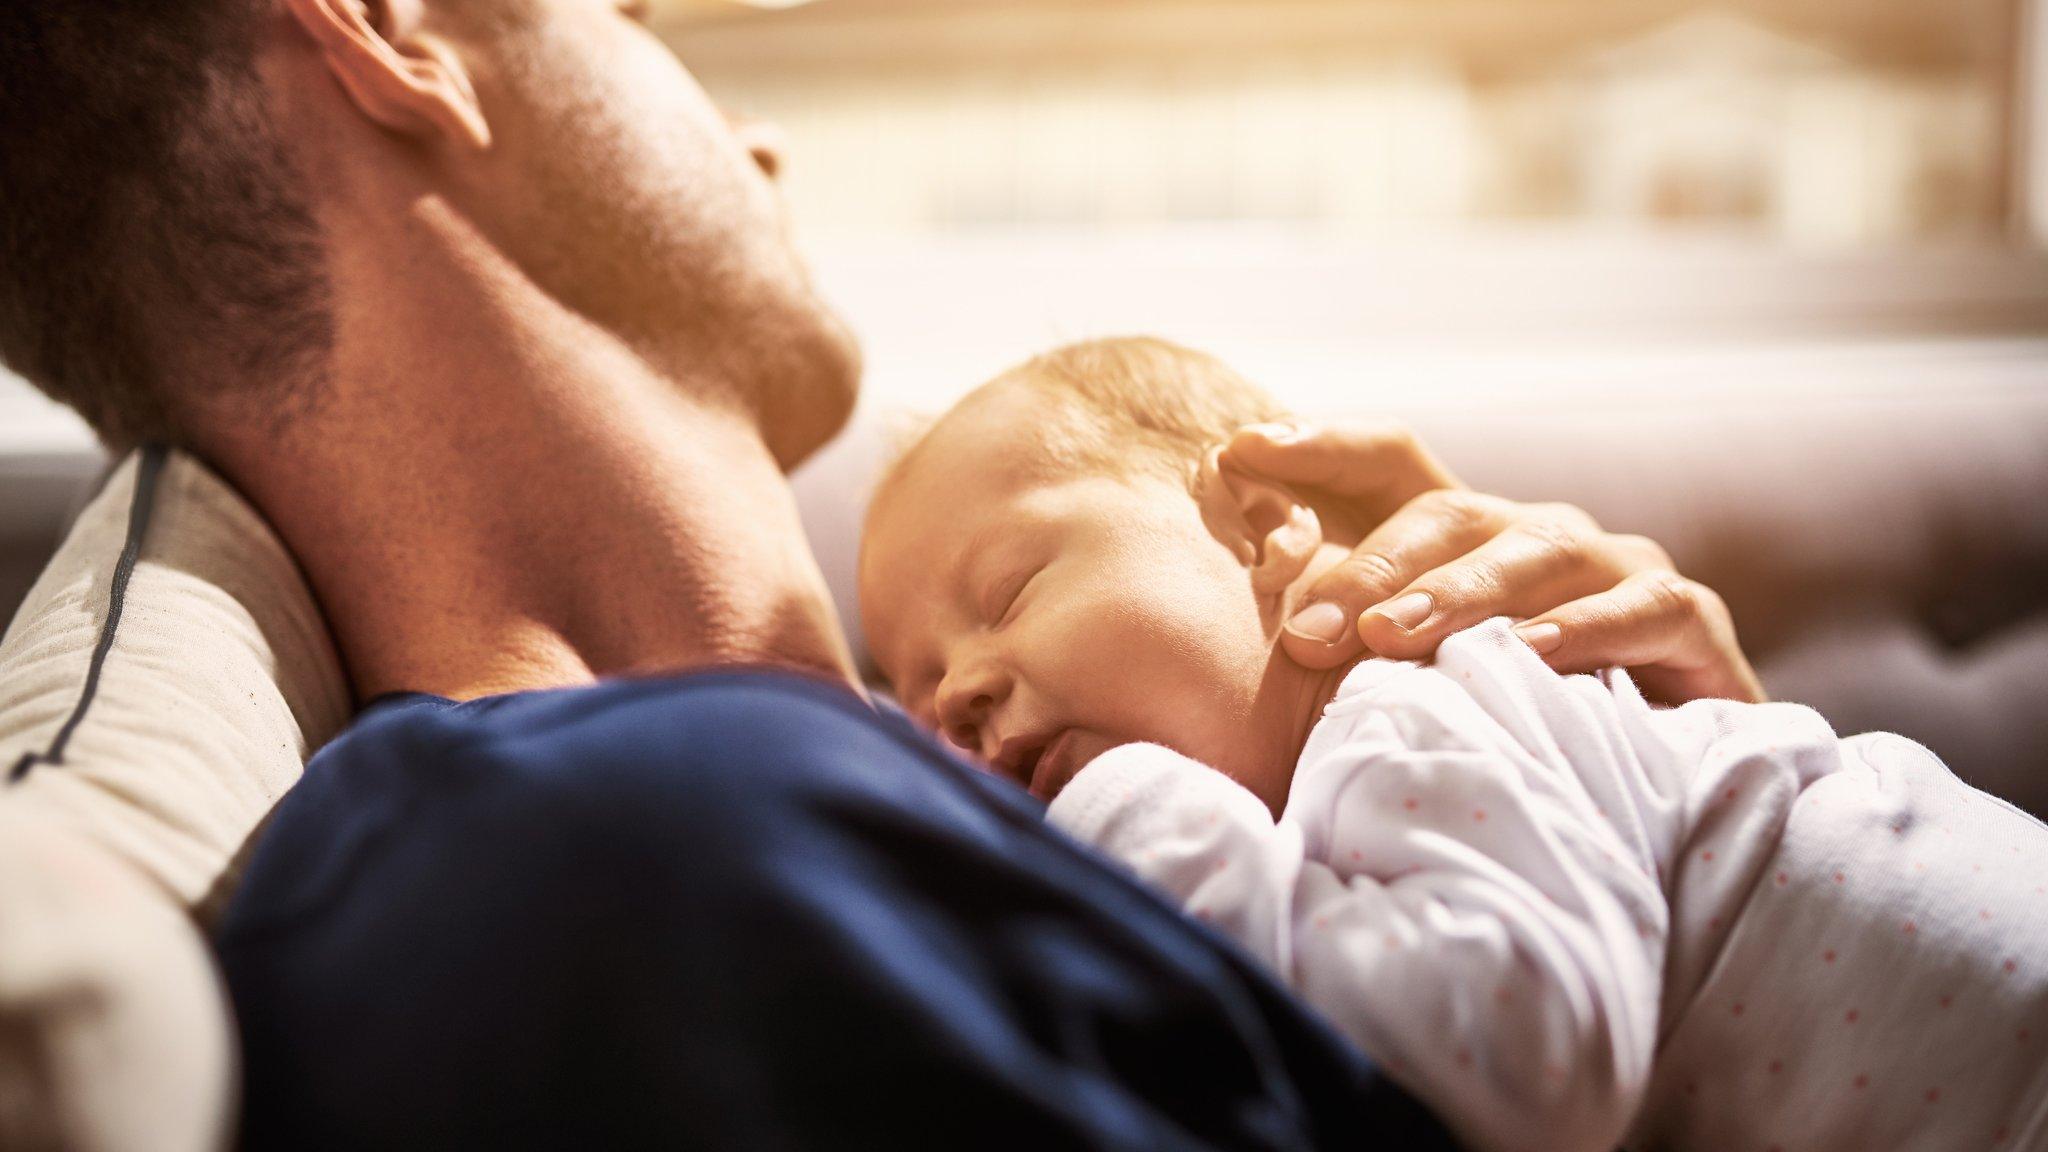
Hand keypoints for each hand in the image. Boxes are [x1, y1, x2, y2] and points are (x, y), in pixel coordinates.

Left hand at [1225, 421, 1765, 705]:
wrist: (1661, 792)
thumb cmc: (1510, 733)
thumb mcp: (1413, 690)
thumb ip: (1343, 655)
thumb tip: (1254, 644)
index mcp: (1467, 538)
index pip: (1391, 462)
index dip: (1321, 446)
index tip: (1244, 449)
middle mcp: (1538, 535)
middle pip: (1449, 515)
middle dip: (1371, 571)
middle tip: (1306, 633)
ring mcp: (1618, 569)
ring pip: (1538, 553)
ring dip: (1463, 595)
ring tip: (1395, 638)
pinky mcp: (1691, 620)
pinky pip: (1641, 608)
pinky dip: (1588, 628)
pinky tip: (1535, 653)